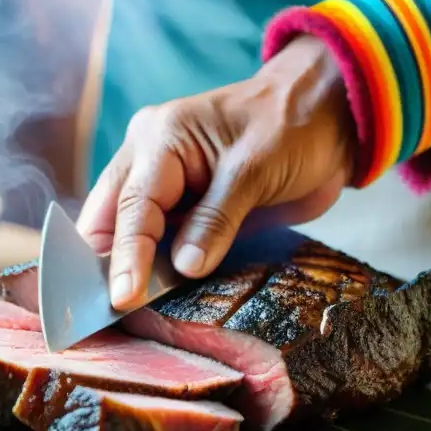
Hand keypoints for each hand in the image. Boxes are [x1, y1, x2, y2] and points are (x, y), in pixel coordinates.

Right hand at [76, 35, 355, 309]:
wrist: (327, 117)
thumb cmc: (294, 128)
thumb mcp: (257, 171)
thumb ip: (217, 219)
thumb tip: (183, 267)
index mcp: (161, 138)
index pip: (132, 206)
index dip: (126, 256)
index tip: (123, 299)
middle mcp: (150, 158)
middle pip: (109, 218)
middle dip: (106, 263)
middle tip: (104, 312)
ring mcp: (164, 182)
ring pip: (125, 231)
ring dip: (126, 267)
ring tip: (119, 313)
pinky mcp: (184, 206)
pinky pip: (156, 238)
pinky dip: (151, 265)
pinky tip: (150, 294)